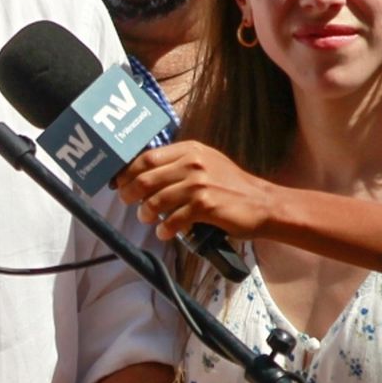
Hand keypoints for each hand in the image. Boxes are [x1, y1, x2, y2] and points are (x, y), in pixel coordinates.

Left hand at [113, 141, 272, 241]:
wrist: (263, 203)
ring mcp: (199, 184)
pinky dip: (164, 229)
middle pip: (146, 178)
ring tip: (147, 218)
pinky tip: (164, 232)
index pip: (147, 158)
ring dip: (145, 213)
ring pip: (156, 200)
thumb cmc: (231, 185)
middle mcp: (193, 163)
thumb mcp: (206, 162)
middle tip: (128, 202)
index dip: (127, 172)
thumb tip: (143, 173)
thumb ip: (178, 164)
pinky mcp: (206, 206)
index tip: (119, 183)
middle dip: (130, 193)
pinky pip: (173, 220)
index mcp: (190, 150)